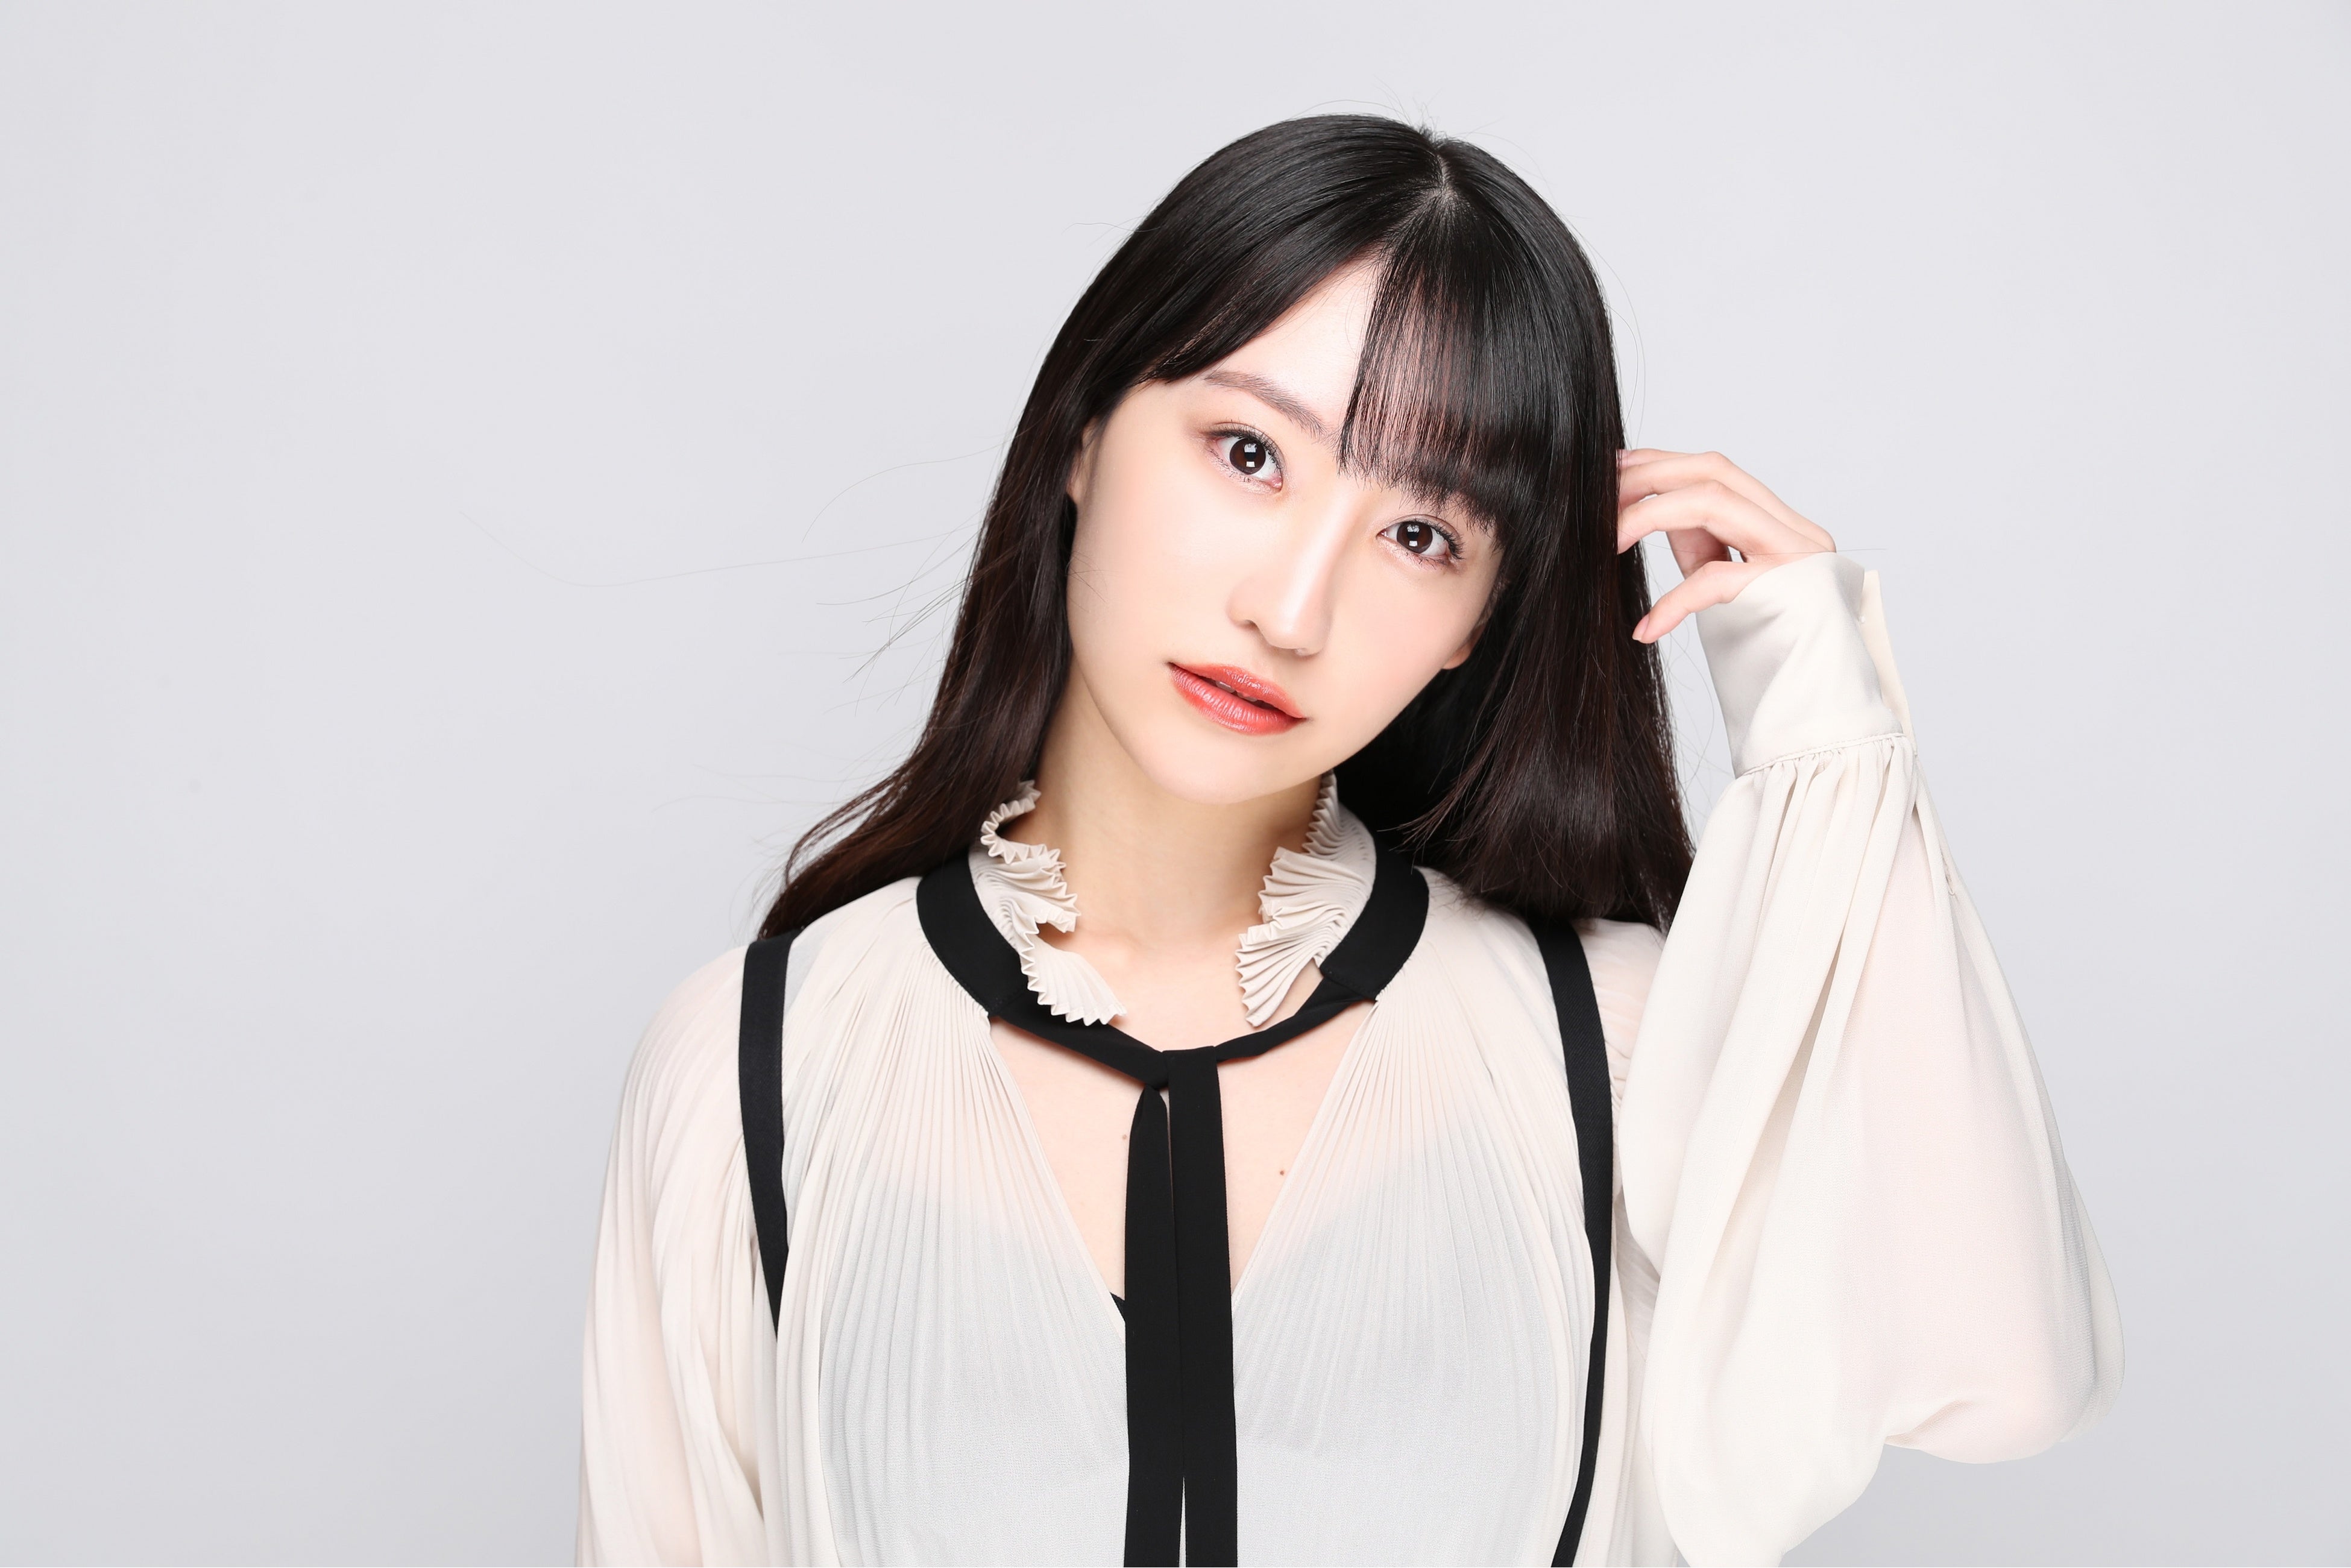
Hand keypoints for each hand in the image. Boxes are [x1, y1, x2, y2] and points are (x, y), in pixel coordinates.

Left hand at [1616, 449, 1835, 642]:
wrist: (1821, 703)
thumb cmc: (1771, 646)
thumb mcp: (1727, 582)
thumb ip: (1702, 542)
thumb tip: (1654, 510)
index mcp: (1782, 525)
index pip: (1717, 471)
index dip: (1661, 463)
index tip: (1614, 469)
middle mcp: (1797, 532)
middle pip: (1714, 471)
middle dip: (1651, 476)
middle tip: (1601, 494)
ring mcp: (1797, 558)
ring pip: (1713, 502)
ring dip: (1650, 513)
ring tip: (1609, 540)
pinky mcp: (1789, 592)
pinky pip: (1716, 579)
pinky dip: (1674, 602)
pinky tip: (1648, 627)